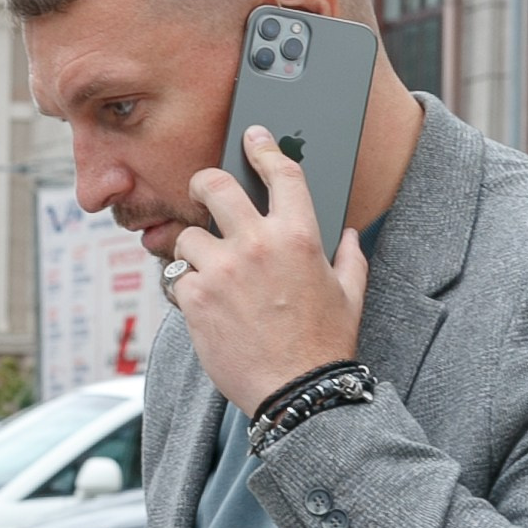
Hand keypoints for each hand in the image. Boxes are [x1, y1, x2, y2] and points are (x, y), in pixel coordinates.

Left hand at [161, 127, 367, 417]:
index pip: (281, 173)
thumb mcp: (350, 295)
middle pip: (216, 186)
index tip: (253, 136)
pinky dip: (186, 289)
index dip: (264, 148)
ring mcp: (222, 270)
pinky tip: (203, 305)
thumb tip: (350, 235)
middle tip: (203, 190)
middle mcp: (258, 245)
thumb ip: (350, 257)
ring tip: (209, 275)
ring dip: (194, 252)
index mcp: (299, 237)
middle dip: (204, 182)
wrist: (296, 391)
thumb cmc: (324, 345)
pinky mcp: (196, 298)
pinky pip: (177, 279)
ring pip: (188, 237)